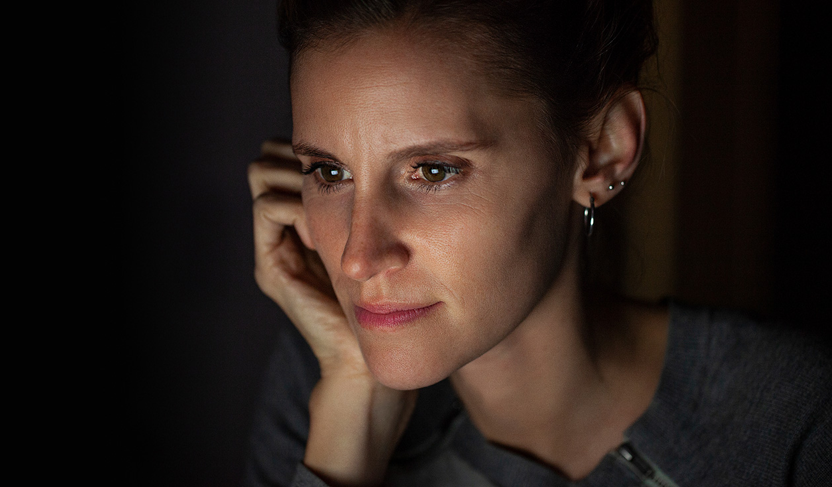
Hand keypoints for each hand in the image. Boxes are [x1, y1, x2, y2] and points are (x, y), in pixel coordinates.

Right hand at [249, 138, 363, 374]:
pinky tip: (325, 230)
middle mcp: (281, 230)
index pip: (283, 157)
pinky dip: (299, 207)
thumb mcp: (377, 238)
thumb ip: (366, 205)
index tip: (345, 169)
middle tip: (336, 180)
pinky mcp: (272, 267)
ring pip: (262, 174)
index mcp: (302, 221)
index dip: (308, 151)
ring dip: (298, 178)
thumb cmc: (385, 298)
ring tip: (331, 206)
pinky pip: (269, 209)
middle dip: (298, 157)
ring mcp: (273, 247)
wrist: (364, 355)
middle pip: (267, 159)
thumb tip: (379, 163)